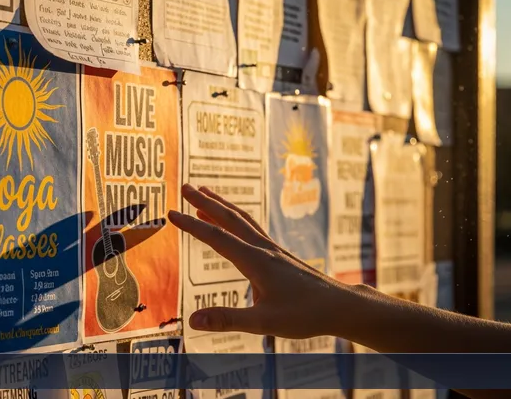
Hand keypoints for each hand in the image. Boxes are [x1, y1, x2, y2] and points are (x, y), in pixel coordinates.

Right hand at [168, 184, 356, 338]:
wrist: (340, 306)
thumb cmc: (305, 315)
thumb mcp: (264, 323)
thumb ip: (227, 319)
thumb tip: (192, 320)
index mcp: (255, 260)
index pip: (216, 237)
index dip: (191, 224)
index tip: (170, 213)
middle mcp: (263, 248)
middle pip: (229, 217)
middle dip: (205, 201)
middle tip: (184, 186)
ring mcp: (272, 249)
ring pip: (242, 218)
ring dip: (221, 204)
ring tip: (204, 193)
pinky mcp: (279, 254)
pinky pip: (252, 227)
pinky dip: (236, 217)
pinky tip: (234, 221)